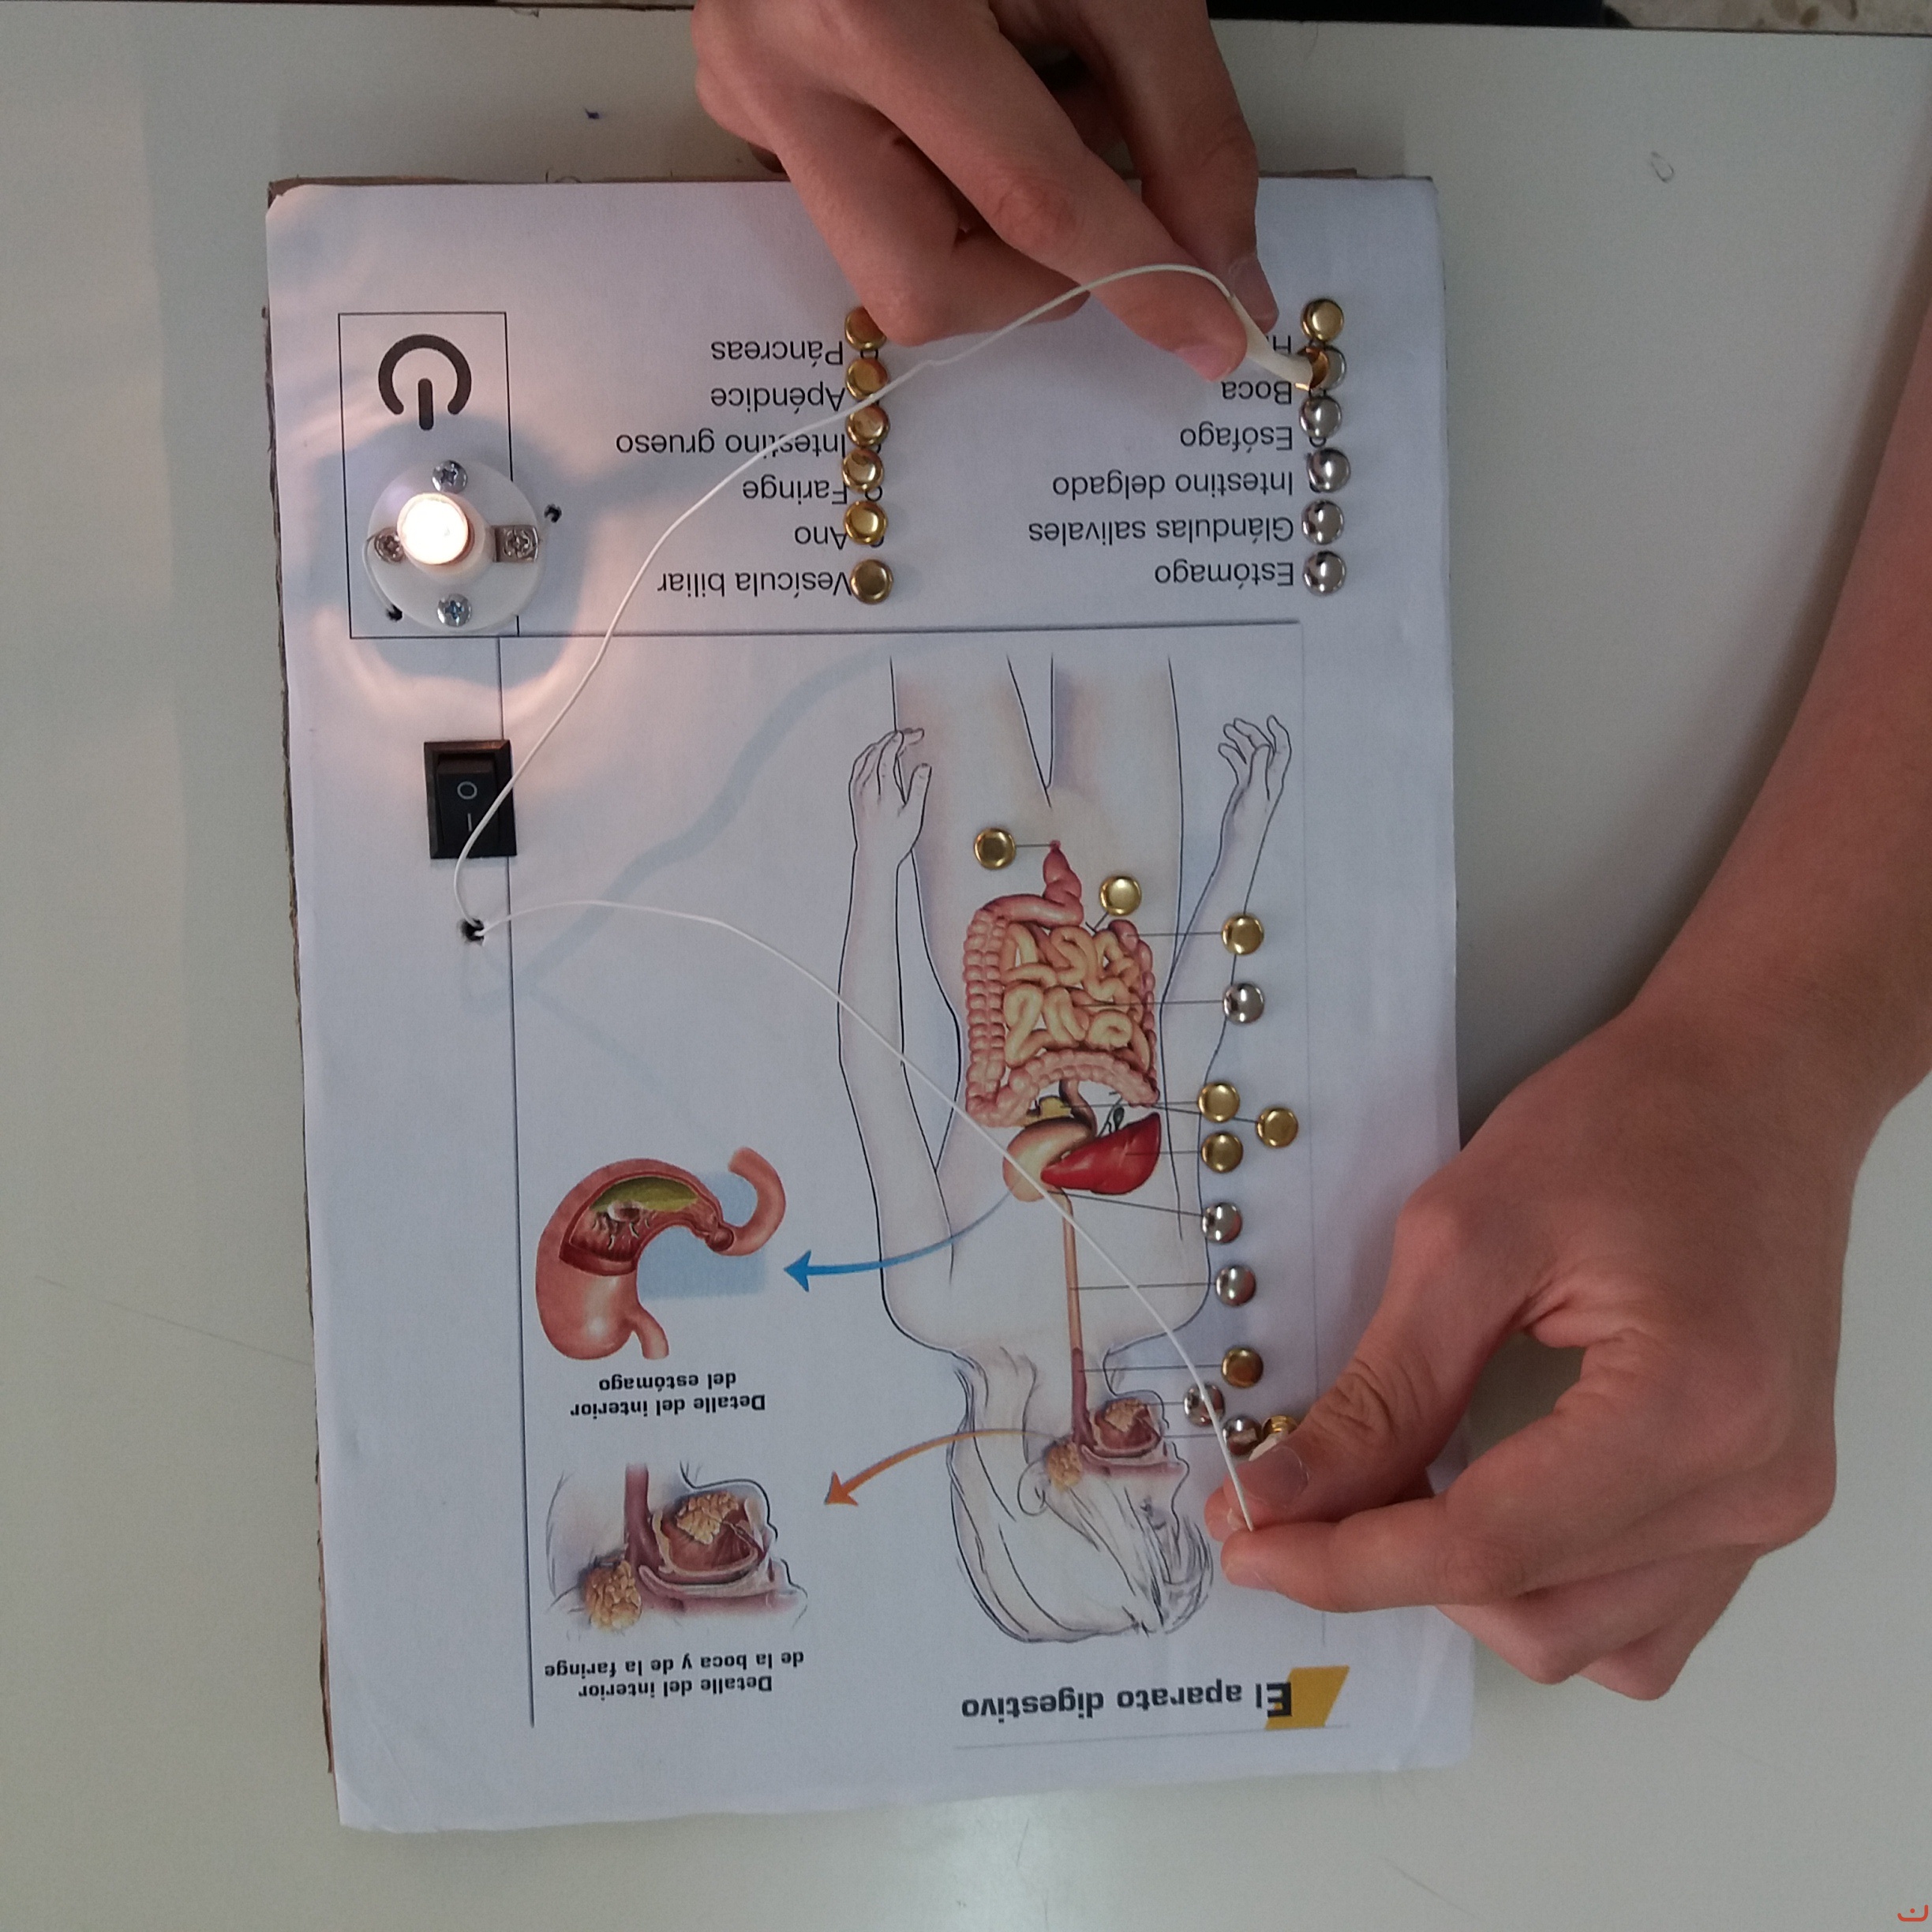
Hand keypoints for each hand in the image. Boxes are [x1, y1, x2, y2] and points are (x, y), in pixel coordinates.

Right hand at [691, 0, 1272, 374]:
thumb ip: (1182, 128)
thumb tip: (1221, 274)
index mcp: (865, 12)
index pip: (1028, 200)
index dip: (1140, 273)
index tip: (1216, 327)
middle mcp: (777, 71)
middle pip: (926, 285)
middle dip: (1036, 280)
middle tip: (1098, 200)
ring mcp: (747, 97)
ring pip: (890, 270)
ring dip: (995, 237)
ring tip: (1032, 114)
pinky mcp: (746, 108)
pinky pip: (863, 213)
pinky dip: (949, 190)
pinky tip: (972, 104)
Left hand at [849, 728, 930, 871]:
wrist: (874, 856)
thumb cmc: (896, 839)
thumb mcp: (913, 816)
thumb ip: (918, 788)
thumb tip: (924, 767)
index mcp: (882, 792)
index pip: (887, 757)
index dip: (899, 742)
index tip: (911, 735)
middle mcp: (866, 788)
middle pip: (877, 752)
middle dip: (893, 739)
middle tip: (910, 734)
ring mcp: (858, 789)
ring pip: (867, 756)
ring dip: (882, 744)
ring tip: (897, 740)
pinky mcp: (854, 792)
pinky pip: (860, 764)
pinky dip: (871, 753)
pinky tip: (879, 752)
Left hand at [1205, 994, 1850, 1696]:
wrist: (1756, 1085)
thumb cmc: (1623, 1123)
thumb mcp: (1466, 1234)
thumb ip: (1381, 1390)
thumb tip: (1277, 1499)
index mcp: (1693, 1410)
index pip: (1488, 1546)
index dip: (1348, 1560)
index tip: (1243, 1542)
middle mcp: (1755, 1490)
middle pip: (1537, 1613)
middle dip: (1397, 1568)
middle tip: (1302, 1494)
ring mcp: (1773, 1511)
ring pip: (1591, 1640)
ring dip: (1472, 1592)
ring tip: (1394, 1494)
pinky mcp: (1765, 1504)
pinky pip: (1646, 1618)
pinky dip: (1550, 1590)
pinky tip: (1490, 1508)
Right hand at [1216, 713, 1288, 842]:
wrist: (1240, 841)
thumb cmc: (1249, 823)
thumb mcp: (1255, 794)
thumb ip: (1259, 769)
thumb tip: (1263, 745)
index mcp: (1273, 777)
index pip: (1281, 749)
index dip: (1278, 733)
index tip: (1269, 719)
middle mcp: (1266, 776)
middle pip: (1262, 747)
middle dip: (1251, 733)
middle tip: (1235, 724)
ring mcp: (1255, 780)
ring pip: (1249, 754)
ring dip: (1239, 741)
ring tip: (1227, 731)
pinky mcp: (1244, 786)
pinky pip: (1239, 764)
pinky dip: (1232, 754)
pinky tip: (1222, 749)